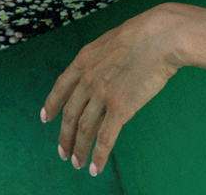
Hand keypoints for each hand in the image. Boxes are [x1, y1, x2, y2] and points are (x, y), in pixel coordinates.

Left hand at [41, 3, 190, 175]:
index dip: (51, 105)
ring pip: (84, 129)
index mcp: (83, 61)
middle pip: (70, 114)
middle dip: (65, 137)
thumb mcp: (109, 44)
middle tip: (63, 152)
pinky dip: (98, 155)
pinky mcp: (121, 108)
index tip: (46, 119)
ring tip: (77, 163)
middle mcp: (87, 79)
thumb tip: (99, 74)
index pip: (60, 88)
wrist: (159, 37)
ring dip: (79, 149)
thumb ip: (99, 61)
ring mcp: (102, 94)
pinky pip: (105, 138)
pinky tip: (95, 167)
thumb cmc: (141, 37)